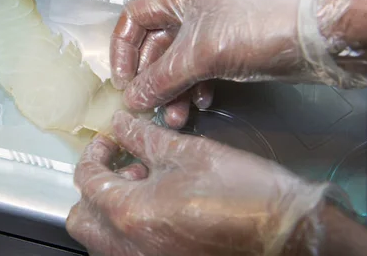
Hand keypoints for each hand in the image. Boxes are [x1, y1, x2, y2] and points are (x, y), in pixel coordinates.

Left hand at [66, 111, 327, 255]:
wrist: (285, 232)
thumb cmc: (243, 192)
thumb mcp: (188, 152)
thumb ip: (144, 138)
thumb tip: (121, 124)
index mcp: (130, 213)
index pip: (88, 179)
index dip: (95, 152)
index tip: (110, 140)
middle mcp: (129, 247)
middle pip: (82, 217)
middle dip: (94, 187)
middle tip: (123, 166)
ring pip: (100, 238)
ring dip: (109, 210)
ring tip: (142, 187)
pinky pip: (125, 251)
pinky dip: (127, 230)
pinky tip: (156, 210)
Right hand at [111, 0, 366, 127]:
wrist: (317, 35)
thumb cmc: (254, 28)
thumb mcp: (201, 52)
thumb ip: (162, 78)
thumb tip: (132, 99)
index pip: (135, 18)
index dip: (123, 49)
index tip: (122, 82)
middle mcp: (193, 12)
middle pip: (156, 46)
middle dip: (151, 79)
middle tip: (147, 107)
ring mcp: (213, 33)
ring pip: (179, 64)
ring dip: (173, 92)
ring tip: (175, 118)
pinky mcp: (231, 52)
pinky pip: (201, 73)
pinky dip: (196, 90)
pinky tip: (201, 105)